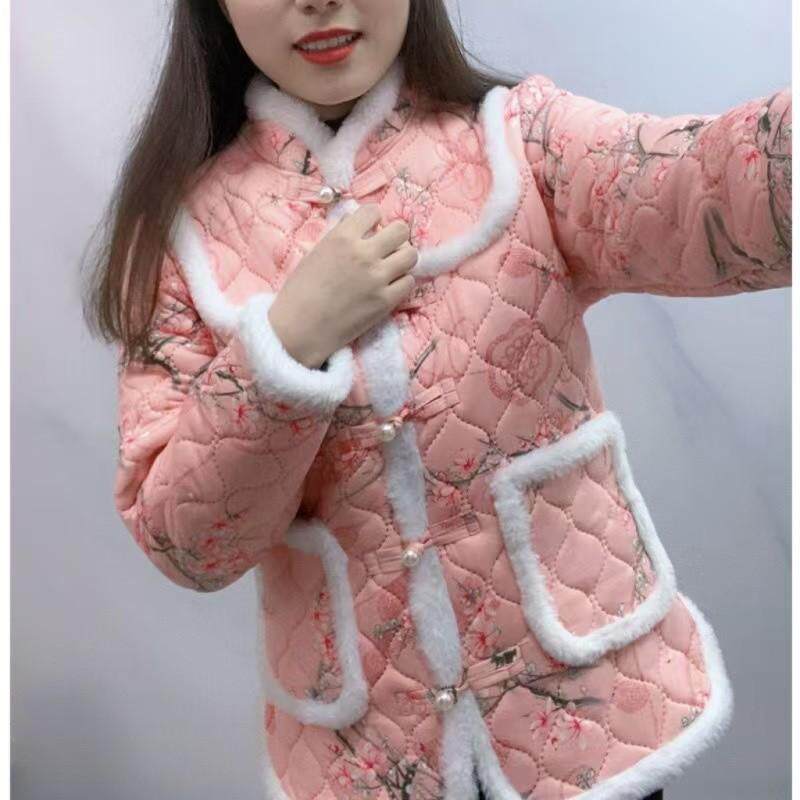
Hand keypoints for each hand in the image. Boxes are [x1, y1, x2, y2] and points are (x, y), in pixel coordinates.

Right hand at [267, 204, 417, 367]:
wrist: (299, 328)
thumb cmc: (300, 291)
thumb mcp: (316, 252)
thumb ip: (341, 236)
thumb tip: (360, 226)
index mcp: (342, 237)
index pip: (373, 211)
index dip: (373, 221)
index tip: (369, 231)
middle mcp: (364, 253)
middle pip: (401, 230)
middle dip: (395, 237)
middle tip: (387, 248)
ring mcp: (377, 278)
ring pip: (411, 255)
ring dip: (402, 259)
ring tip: (390, 268)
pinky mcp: (385, 301)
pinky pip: (409, 282)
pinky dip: (401, 283)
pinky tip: (388, 287)